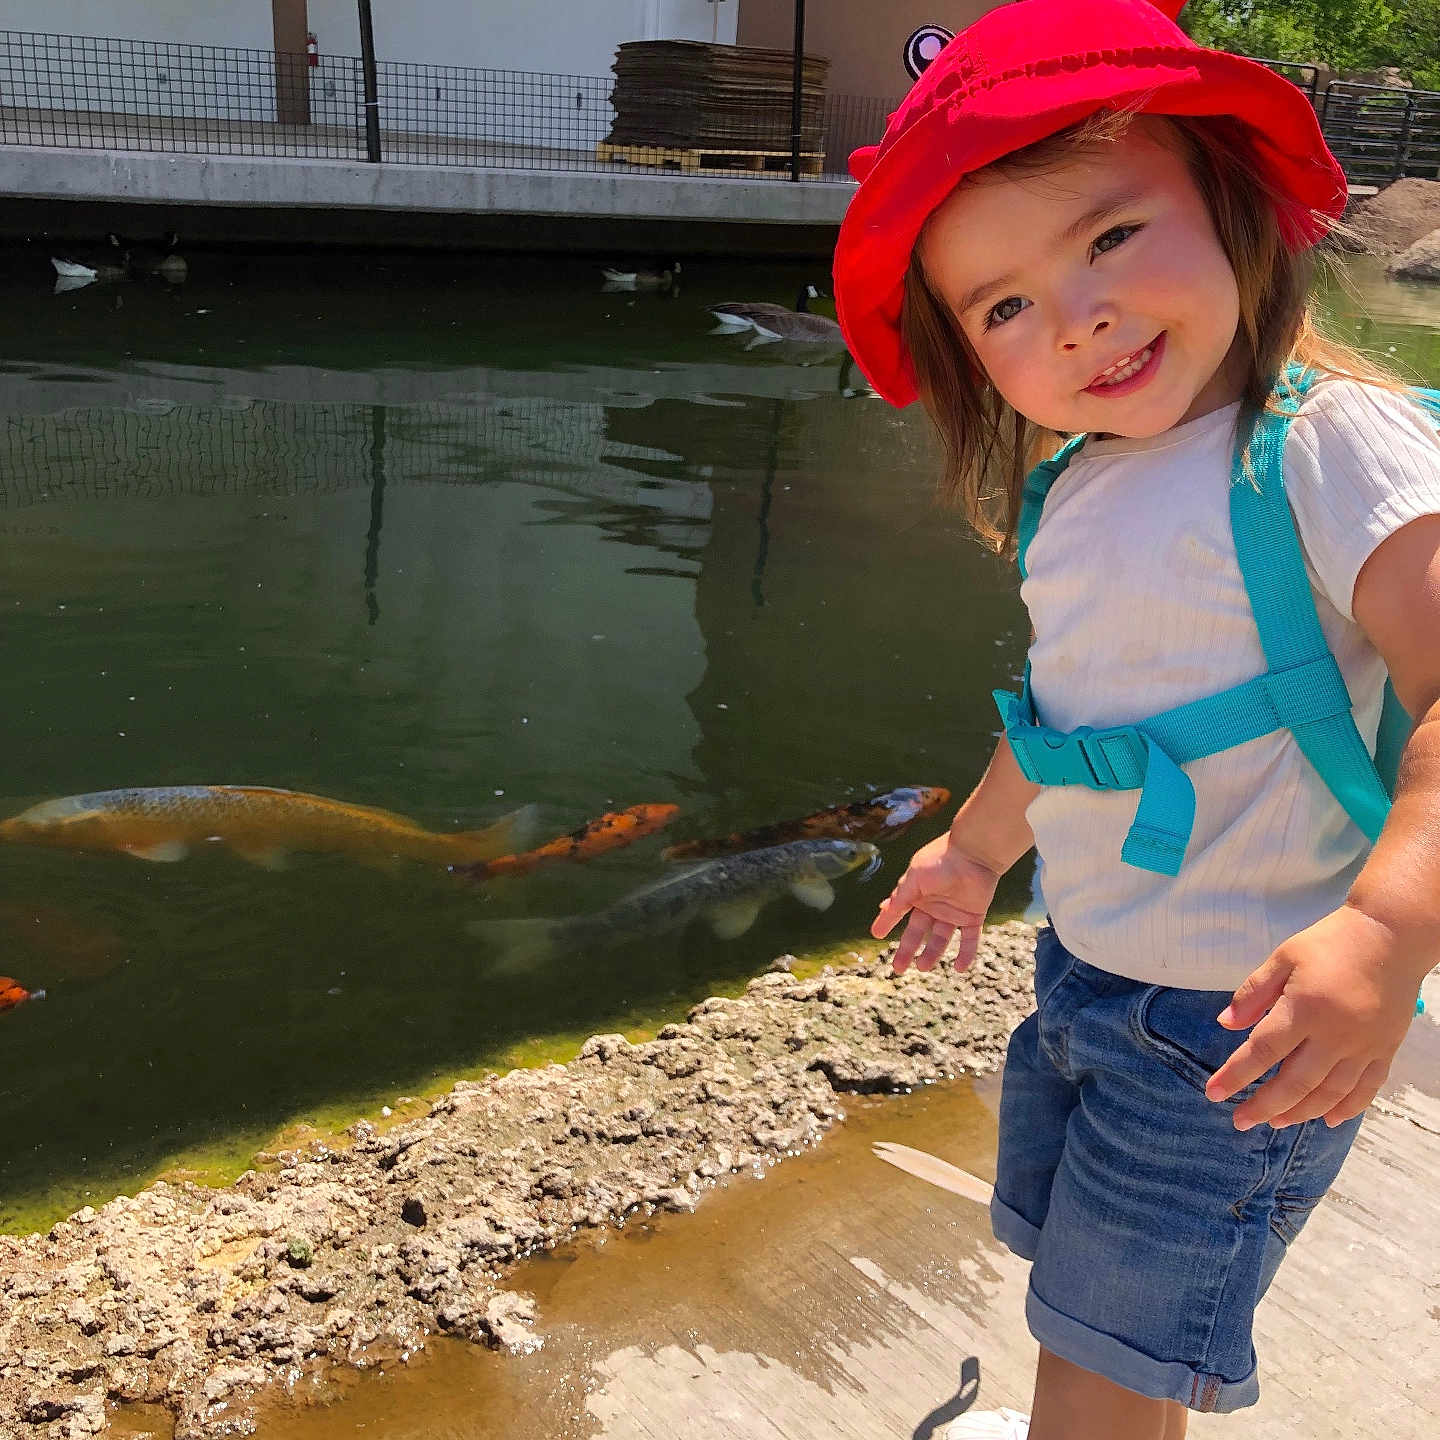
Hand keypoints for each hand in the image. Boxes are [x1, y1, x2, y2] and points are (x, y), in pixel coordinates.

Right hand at [870, 834, 1001, 974]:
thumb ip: (901, 896)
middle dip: (907, 949)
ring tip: (923, 967)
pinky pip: (969, 939)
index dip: (886, 923)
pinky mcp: (973, 916)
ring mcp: (953, 912)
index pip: (898, 912)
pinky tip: (959, 968)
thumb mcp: (915, 878)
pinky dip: (965, 954)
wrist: (974, 853)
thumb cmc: (941, 860)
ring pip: (941, 938)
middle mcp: (933, 904)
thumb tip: (883, 908)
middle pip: (918, 931)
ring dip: (932, 953)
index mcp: (917, 893)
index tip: (876, 935)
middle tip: (898, 968)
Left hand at [1205, 903, 1431, 1129]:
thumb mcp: (1283, 957)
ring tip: (1274, 1122)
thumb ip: (1253, 993)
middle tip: (1239, 1121)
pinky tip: (1326, 1120)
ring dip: (1300, 1112)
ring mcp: (1364, 1047)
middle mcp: (1336, 1035)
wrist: (1390, 936)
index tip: (1214, 1093)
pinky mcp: (1385, 1050)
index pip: (1263, 1051)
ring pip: (1329, 1093)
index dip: (1236, 1076)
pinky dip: (1346, 1109)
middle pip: (1295, 1082)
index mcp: (1305, 1009)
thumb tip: (1225, 1024)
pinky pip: (1365, 1089)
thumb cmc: (1330, 943)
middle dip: (1264, 1105)